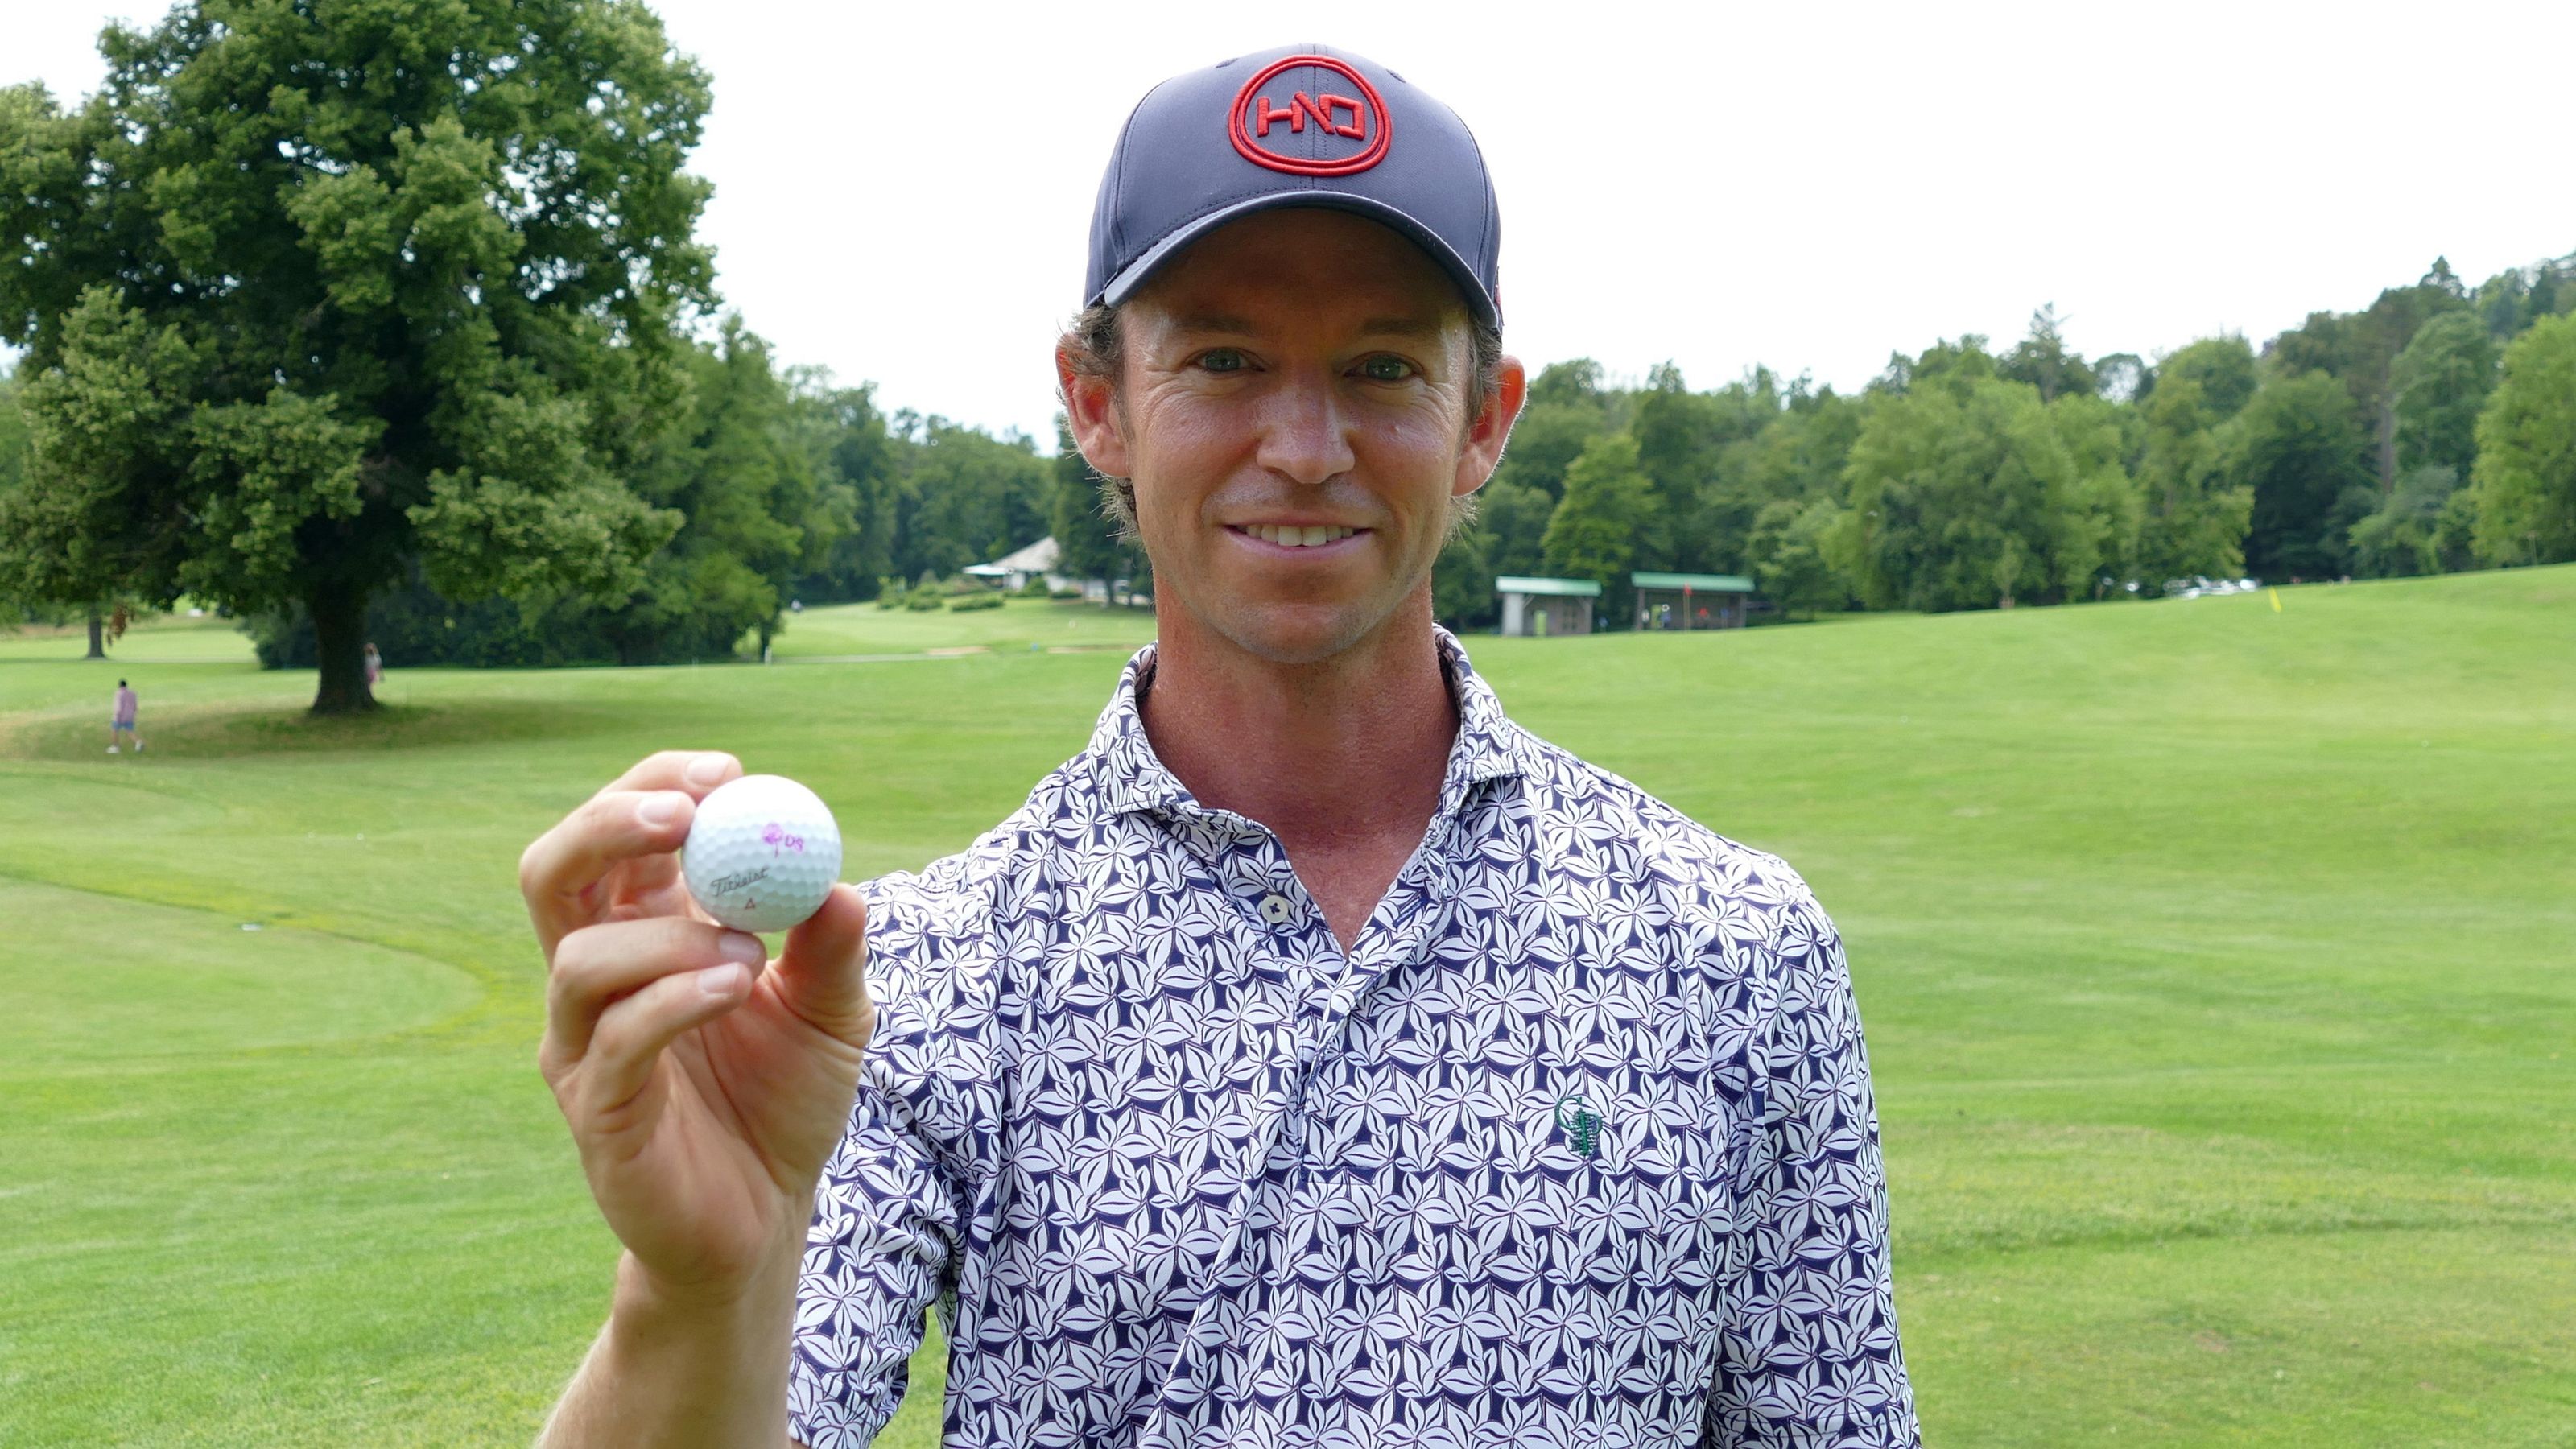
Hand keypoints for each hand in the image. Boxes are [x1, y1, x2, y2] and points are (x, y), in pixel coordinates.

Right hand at [522, 751, 873, 1307]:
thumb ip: (834, 945)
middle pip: (553, 872)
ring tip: (747, 950)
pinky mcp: (595, 1110)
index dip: (656, 787)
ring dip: (666, 934)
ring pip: (578, 957)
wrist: (768, 1217)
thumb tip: (835, 875)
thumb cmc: (785, 1100)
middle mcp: (594, 979)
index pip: (618, 835)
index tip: (725, 773)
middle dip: (608, 825)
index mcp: (642, 932)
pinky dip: (673, 999)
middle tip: (685, 813)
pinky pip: (614, 1039)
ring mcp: (582, 1045)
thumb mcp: (833, 1012)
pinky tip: (736, 986)